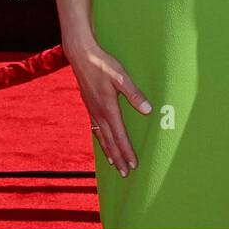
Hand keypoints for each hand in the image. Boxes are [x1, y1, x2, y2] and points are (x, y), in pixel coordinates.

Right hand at [64, 36, 150, 176]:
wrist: (81, 55)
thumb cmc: (103, 64)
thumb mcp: (121, 76)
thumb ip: (134, 94)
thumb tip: (147, 110)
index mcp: (108, 109)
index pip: (120, 136)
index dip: (127, 151)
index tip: (134, 164)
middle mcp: (99, 113)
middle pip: (110, 142)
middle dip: (118, 158)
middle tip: (125, 173)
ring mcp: (92, 111)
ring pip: (102, 137)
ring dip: (109, 152)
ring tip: (114, 164)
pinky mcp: (89, 106)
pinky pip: (95, 129)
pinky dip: (100, 140)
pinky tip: (102, 142)